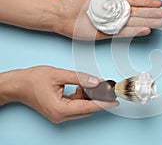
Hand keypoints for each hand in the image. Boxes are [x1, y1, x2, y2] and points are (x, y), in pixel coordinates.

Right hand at [0, 66, 117, 122]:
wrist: (17, 85)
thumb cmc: (33, 79)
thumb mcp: (59, 74)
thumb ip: (80, 78)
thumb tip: (97, 82)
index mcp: (59, 109)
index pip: (88, 107)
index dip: (103, 103)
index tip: (115, 102)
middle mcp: (60, 116)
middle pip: (86, 109)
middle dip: (95, 97)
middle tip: (102, 85)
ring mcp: (59, 116)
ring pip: (82, 108)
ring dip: (87, 96)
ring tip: (83, 83)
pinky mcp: (58, 112)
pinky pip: (75, 107)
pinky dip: (80, 97)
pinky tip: (79, 87)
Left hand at [56, 0, 161, 39]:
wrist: (59, 12)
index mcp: (112, 0)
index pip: (134, 0)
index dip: (146, 2)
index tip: (158, 3)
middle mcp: (114, 12)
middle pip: (137, 12)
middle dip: (151, 13)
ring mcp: (111, 23)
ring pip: (133, 23)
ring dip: (147, 22)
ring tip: (159, 22)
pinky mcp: (106, 33)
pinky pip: (123, 32)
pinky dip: (135, 31)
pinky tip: (145, 29)